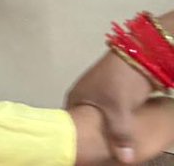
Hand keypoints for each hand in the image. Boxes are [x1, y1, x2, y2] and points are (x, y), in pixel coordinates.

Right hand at [66, 28, 169, 163]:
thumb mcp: (119, 109)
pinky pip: (113, 117)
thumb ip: (119, 135)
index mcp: (77, 97)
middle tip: (100, 154)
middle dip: (94, 138)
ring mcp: (100, 96)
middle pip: (87, 123)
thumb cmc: (119, 79)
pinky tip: (123, 135)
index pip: (70, 124)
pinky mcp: (114, 96)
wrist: (139, 55)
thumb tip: (124, 160)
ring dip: (107, 132)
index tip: (85, 153)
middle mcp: (85, 97)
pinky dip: (117, 126)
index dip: (77, 139)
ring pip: (101, 120)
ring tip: (112, 148)